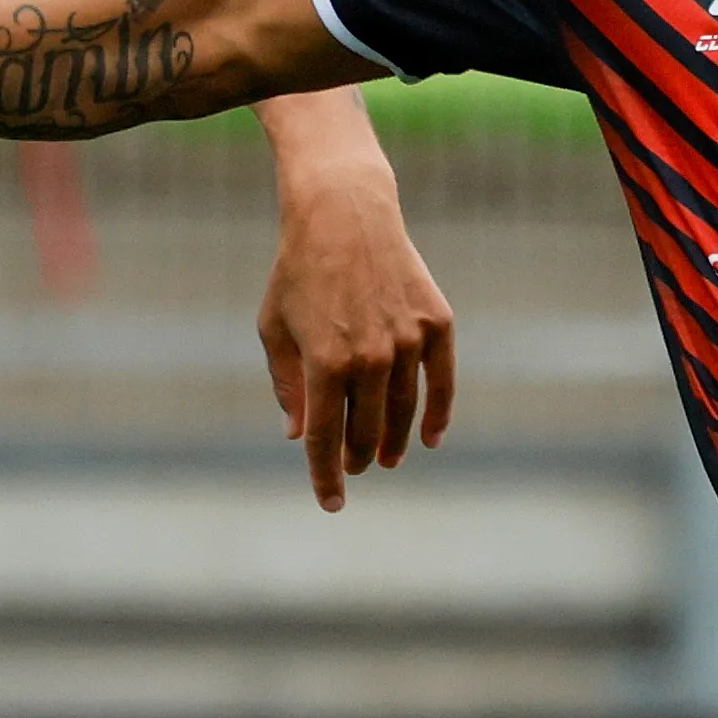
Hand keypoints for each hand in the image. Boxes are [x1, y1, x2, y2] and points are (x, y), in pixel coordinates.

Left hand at [258, 149, 457, 509]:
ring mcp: (407, 340)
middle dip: (357, 455)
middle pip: (366, 429)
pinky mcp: (436, 323)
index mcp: (324, 363)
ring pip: (404, 411)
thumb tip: (299, 437)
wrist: (344, 213)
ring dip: (395, 441)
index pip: (325, 439)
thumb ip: (287, 387)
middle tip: (354, 465)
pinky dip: (438, 414)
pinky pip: (442, 382)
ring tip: (387, 458)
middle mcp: (370, 357)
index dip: (325, 477)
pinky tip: (432, 438)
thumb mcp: (275, 329)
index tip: (331, 503)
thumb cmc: (298, 272)